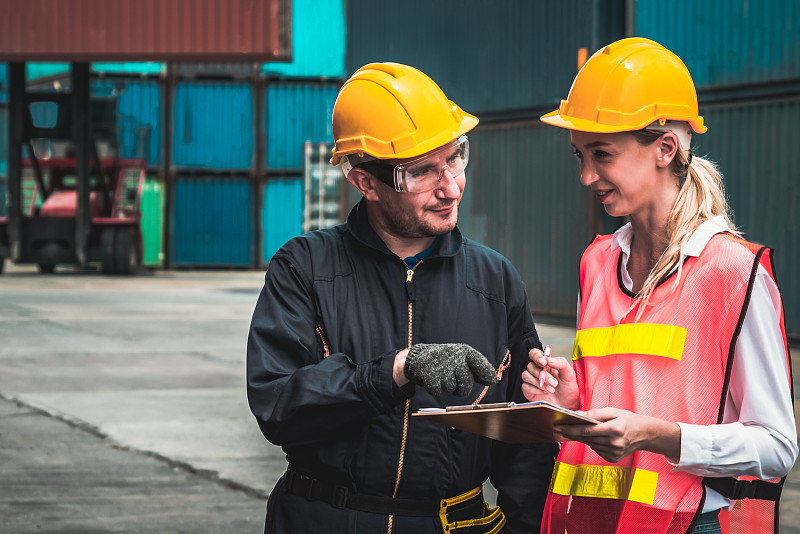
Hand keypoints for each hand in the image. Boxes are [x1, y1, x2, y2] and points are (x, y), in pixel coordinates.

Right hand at [403, 343, 497, 396]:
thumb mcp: (462, 360)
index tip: (492, 381)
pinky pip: (437, 391)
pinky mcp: (428, 373)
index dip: (486, 372)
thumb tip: (494, 380)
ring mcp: (441, 364)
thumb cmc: (446, 362)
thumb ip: (477, 369)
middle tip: (454, 382)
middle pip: (466, 383)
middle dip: (462, 388)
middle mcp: (454, 356)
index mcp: (464, 351)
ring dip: (447, 388)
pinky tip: (432, 380)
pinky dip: (435, 389)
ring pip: (451, 388)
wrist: (419, 358)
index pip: (479, 362)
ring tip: (441, 377)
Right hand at [521, 347, 579, 409]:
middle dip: (542, 375)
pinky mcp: (528, 390)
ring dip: (539, 383)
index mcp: (547, 363)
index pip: (535, 354)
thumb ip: (561, 363)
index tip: (544, 362)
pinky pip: (525, 386)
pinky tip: (544, 393)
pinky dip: (535, 390)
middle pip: (530, 365)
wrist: (567, 405)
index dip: (536, 356)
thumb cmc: (568, 389)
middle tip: (554, 383)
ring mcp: (532, 380)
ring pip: (526, 375)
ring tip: (551, 390)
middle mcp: (537, 370)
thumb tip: (549, 359)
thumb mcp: (569, 374)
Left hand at [553, 407, 680, 462]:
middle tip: (557, 428)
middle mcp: (614, 443)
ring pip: (590, 445)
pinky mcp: (613, 459)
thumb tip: (577, 415)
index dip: (571, 428)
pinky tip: (587, 437)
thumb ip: (595, 413)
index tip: (558, 426)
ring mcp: (614, 453)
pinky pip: (596, 450)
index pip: (587, 430)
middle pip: (586, 438)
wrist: (645, 434)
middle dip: (571, 433)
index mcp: (615, 429)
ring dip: (579, 438)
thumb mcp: (613, 411)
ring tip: (568, 431)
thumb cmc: (628, 419)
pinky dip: (591, 443)